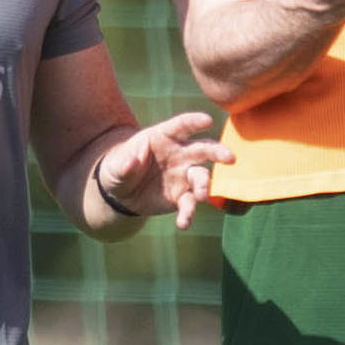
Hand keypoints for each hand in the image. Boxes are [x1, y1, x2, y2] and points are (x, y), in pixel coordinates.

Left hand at [94, 112, 234, 228]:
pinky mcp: (181, 196)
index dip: (195, 122)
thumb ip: (125, 163)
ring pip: (201, 177)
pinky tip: (183, 222)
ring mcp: (183, 175)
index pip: (182, 126)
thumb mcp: (115, 165)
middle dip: (218, 152)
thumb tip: (134, 160)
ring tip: (200, 196)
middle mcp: (180, 154)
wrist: (121, 192)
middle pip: (203, 149)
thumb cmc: (119, 167)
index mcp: (163, 137)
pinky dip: (188, 213)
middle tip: (230, 158)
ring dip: (204, 186)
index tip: (207, 121)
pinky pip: (189, 203)